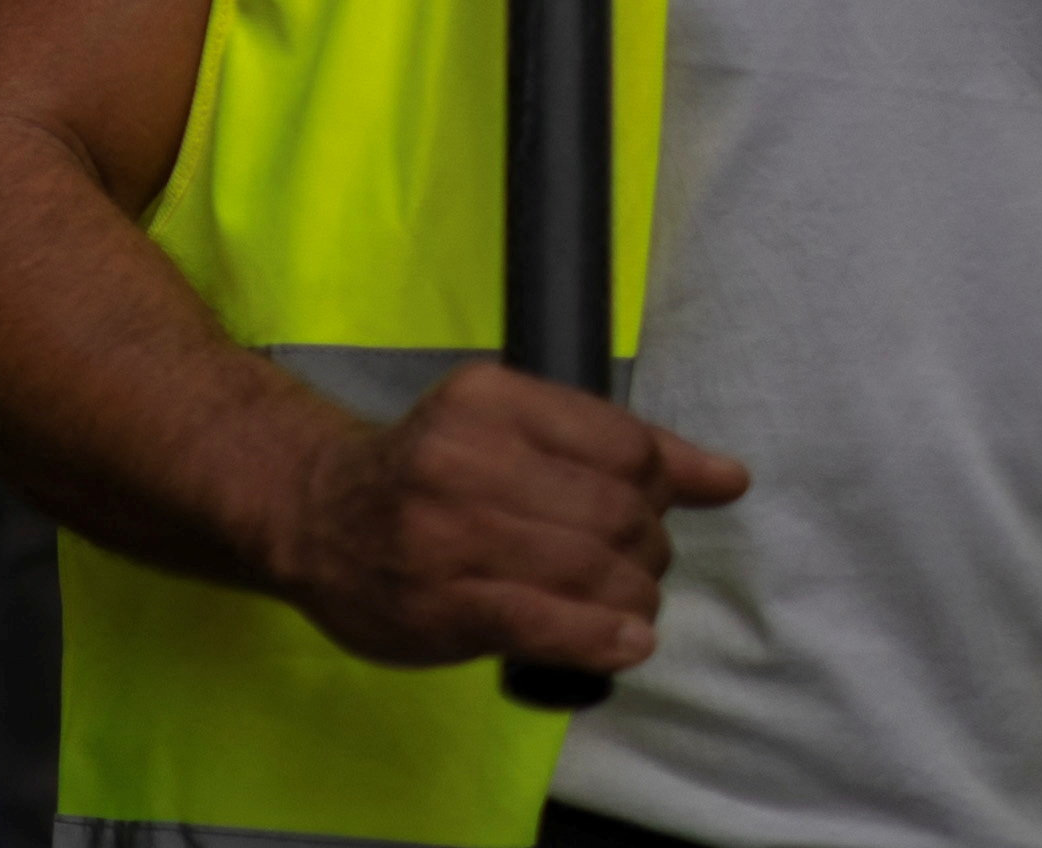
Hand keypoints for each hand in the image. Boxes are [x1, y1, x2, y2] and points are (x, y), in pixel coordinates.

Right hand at [264, 358, 746, 675]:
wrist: (311, 515)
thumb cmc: (426, 473)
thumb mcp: (508, 430)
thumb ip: (616, 449)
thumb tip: (730, 477)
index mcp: (487, 399)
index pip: (626, 446)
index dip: (662, 489)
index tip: (647, 510)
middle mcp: (465, 458)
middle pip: (620, 515)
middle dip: (649, 552)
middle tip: (631, 567)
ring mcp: (448, 534)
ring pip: (596, 572)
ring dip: (634, 600)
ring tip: (622, 607)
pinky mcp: (441, 604)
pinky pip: (550, 623)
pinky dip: (604, 637)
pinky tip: (622, 642)